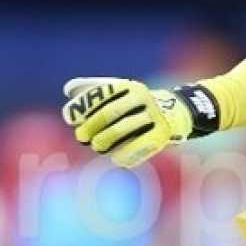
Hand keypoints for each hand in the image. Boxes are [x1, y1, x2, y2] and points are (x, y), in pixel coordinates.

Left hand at [61, 77, 191, 167]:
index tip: (69, 117)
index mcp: (130, 87)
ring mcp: (155, 116)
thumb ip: (96, 91)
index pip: (104, 93)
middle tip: (81, 137)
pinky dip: (125, 153)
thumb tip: (68, 89)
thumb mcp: (121, 94)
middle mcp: (144, 98)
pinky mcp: (163, 134)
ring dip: (106, 139)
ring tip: (96, 146)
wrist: (177, 114)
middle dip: (92, 125)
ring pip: (125, 128)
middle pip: (112, 111)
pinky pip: (140, 144)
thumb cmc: (138, 106)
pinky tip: (115, 158)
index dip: (84, 104)